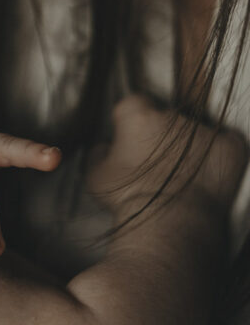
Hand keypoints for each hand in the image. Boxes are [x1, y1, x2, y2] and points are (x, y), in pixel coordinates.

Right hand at [87, 95, 247, 214]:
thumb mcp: (94, 175)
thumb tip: (103, 147)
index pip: (132, 104)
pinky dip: (217, 157)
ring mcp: (204, 129)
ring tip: (179, 177)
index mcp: (138, 116)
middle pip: (165, 117)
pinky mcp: (230, 146)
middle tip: (153, 165)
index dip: (130, 122)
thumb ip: (98, 153)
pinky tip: (203, 176)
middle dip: (159, 136)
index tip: (128, 138)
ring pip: (194, 133)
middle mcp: (172, 115)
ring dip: (187, 148)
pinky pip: (225, 145)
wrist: (168, 220)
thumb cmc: (127, 198)